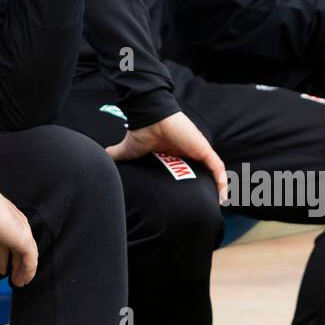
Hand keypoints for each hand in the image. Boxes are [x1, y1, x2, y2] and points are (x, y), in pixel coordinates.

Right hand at [0, 181, 37, 286]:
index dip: (5, 258)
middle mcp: (19, 226)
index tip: (2, 269)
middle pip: (20, 251)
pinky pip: (30, 261)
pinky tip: (23, 280)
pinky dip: (28, 272)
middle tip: (15, 279)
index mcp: (9, 221)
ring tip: (19, 283)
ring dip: (24, 272)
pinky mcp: (25, 242)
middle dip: (18, 266)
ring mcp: (23, 233)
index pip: (9, 243)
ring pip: (29, 257)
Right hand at [106, 111, 228, 202]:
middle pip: (205, 172)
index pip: (190, 170)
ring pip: (215, 171)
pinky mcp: (203, 148)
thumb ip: (117, 155)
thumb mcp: (128, 150)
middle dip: (211, 188)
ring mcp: (197, 150)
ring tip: (222, 203)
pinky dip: (222, 180)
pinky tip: (223, 195)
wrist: (149, 118)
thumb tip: (101, 157)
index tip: (194, 201)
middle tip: (212, 206)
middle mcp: (189, 152)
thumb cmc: (141, 131)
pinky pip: (217, 166)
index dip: (194, 183)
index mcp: (175, 154)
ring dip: (221, 186)